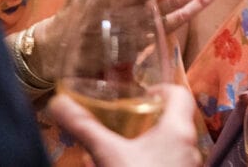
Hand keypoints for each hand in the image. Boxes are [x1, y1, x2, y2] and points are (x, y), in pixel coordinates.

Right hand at [48, 83, 202, 166]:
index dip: (161, 88)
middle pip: (174, 120)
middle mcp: (190, 148)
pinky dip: (147, 160)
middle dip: (147, 119)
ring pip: (169, 145)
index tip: (140, 94)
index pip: (180, 93)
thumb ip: (84, 127)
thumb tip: (58, 104)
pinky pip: (167, 163)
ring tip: (118, 148)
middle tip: (124, 121)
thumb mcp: (107, 154)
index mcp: (178, 130)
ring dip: (145, 142)